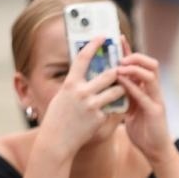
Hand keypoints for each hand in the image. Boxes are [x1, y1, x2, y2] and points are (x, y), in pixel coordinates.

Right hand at [34, 35, 127, 159]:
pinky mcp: (99, 117)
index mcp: (70, 83)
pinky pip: (111, 108)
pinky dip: (111, 108)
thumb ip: (74, 85)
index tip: (103, 36)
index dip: (94, 44)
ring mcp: (92, 105)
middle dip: (118, 71)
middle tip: (122, 68)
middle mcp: (81, 92)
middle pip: (109, 74)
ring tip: (120, 89)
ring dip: (120, 89)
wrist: (57, 141)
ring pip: (116, 91)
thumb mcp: (62, 96)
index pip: (83, 58)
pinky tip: (106, 111)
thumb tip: (84, 73)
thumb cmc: (57, 118)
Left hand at [116, 53, 175, 161]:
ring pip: (150, 76)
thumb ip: (124, 97)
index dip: (130, 51)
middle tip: (120, 55)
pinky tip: (122, 83)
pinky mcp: (155, 111)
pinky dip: (133, 87)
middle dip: (135, 56)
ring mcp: (156, 100)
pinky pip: (144, 95)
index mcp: (147, 89)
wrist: (154, 150)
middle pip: (150, 64)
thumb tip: (109, 86)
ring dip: (134, 69)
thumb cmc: (142, 130)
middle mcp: (154, 91)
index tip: (118, 39)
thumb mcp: (130, 110)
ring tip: (120, 66)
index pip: (140, 64)